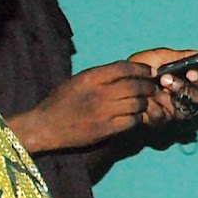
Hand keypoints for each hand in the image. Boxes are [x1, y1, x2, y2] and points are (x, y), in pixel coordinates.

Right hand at [9, 61, 159, 153]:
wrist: (45, 126)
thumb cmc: (60, 102)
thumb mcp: (77, 80)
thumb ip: (100, 76)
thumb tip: (125, 72)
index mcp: (90, 77)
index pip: (124, 68)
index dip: (141, 69)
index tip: (149, 71)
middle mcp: (99, 93)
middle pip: (135, 86)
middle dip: (148, 86)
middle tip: (152, 88)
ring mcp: (104, 112)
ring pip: (137, 104)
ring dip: (144, 103)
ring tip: (144, 102)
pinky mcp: (106, 129)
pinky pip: (131, 121)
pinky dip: (136, 118)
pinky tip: (134, 116)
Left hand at [130, 48, 197, 122]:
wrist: (119, 82)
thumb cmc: (141, 68)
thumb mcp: (159, 57)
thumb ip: (179, 56)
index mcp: (191, 82)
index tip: (191, 73)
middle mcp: (187, 98)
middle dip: (188, 89)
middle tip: (169, 80)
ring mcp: (175, 110)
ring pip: (187, 110)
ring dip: (172, 97)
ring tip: (158, 85)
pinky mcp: (161, 120)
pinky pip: (165, 117)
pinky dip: (156, 107)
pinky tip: (148, 100)